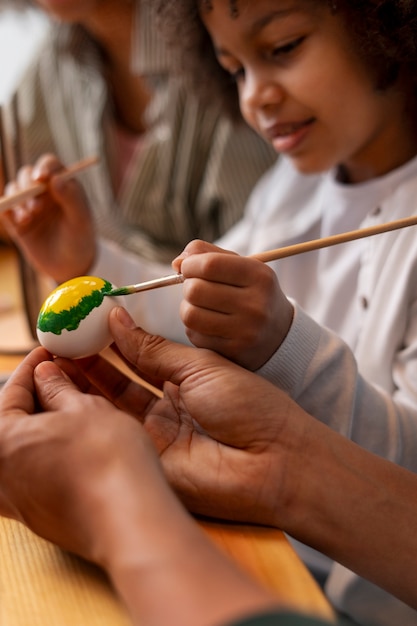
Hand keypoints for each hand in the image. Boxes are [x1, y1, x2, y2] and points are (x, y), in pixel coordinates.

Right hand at [0, 154, 95, 282]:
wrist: (70, 267)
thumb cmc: (80, 240)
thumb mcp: (81, 221)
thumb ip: (72, 199)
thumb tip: (56, 179)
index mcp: (63, 186)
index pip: (50, 165)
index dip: (44, 168)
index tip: (42, 179)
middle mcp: (45, 192)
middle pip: (27, 174)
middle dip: (28, 186)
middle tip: (37, 207)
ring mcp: (29, 205)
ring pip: (14, 189)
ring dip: (18, 200)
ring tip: (28, 219)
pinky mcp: (17, 221)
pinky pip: (5, 208)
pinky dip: (7, 210)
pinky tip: (18, 222)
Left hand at [0, 346, 168, 564]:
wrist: (129, 518)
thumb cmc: (105, 460)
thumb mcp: (84, 408)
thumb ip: (57, 388)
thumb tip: (46, 375)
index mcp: (1, 442)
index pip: (12, 391)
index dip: (34, 366)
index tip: (47, 354)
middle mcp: (2, 476)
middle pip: (16, 422)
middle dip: (40, 395)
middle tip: (63, 376)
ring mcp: (21, 501)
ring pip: (29, 448)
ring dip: (49, 424)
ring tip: (75, 406)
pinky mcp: (42, 517)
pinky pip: (40, 472)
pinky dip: (54, 450)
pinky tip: (80, 441)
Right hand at [0, 346, 282, 625]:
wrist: (273, 460)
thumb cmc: (248, 405)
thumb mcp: (199, 368)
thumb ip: (153, 350)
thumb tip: (117, 319)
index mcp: (188, 382)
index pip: (142, 358)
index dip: (115, 342)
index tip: (88, 323)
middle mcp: (169, 408)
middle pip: (122, 383)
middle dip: (92, 362)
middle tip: (65, 340)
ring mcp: (156, 436)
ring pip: (113, 406)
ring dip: (86, 383)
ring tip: (60, 355)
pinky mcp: (146, 460)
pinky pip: (114, 431)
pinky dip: (92, 409)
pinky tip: (72, 385)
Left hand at [172, 239, 293, 369]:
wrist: (280, 335)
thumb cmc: (252, 293)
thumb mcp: (242, 267)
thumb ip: (209, 255)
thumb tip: (177, 262)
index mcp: (259, 276)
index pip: (210, 265)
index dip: (189, 265)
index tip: (188, 268)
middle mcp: (255, 305)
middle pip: (195, 290)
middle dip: (188, 287)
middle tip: (196, 289)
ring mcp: (245, 331)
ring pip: (190, 315)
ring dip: (188, 308)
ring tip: (200, 306)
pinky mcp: (233, 352)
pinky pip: (194, 335)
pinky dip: (194, 328)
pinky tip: (209, 325)